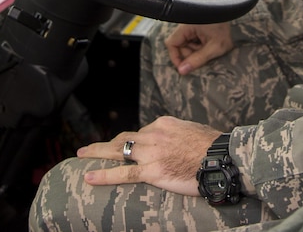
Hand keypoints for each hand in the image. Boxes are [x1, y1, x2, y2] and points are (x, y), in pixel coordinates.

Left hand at [75, 116, 221, 195]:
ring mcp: (151, 153)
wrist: (221, 158)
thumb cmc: (214, 147)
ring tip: (81, 155)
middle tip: (88, 148)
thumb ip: (179, 135)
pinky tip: (89, 176)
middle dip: (104, 144)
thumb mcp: (194, 132)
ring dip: (96, 153)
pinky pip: (123, 173)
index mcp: (164, 124)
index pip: (142, 132)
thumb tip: (176, 142)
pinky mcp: (152, 171)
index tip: (127, 149)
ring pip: (117, 151)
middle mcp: (153, 135)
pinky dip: (103, 175)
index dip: (132, 142)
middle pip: (124, 139)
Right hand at [165, 22, 233, 73]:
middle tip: (205, 56)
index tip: (184, 68)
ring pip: (187, 45)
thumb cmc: (226, 29)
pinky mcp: (198, 29)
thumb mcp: (214, 48)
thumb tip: (182, 71)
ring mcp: (192, 27)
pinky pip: (194, 42)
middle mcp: (187, 26)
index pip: (171, 44)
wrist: (238, 20)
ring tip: (210, 49)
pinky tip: (210, 46)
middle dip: (190, 55)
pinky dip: (201, 47)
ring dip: (197, 52)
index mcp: (187, 26)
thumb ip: (197, 59)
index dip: (175, 57)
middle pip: (180, 46)